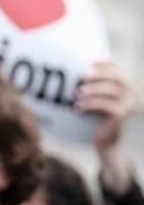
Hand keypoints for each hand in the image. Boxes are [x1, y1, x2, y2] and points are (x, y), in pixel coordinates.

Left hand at [76, 61, 137, 192]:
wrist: (106, 142)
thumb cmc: (96, 119)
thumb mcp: (95, 101)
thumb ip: (91, 87)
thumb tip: (74, 73)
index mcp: (125, 87)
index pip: (118, 70)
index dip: (106, 64)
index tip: (90, 62)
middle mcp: (131, 94)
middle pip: (117, 77)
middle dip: (99, 74)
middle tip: (82, 76)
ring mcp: (129, 105)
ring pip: (111, 90)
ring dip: (91, 90)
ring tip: (76, 94)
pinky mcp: (122, 115)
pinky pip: (105, 105)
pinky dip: (89, 104)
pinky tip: (77, 108)